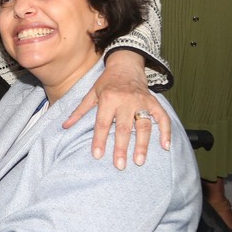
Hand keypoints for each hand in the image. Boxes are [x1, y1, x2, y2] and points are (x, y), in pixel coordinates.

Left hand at [63, 50, 171, 168]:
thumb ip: (80, 111)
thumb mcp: (91, 94)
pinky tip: (165, 146)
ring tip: (139, 161)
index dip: (99, 139)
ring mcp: (142, 101)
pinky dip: (166, 131)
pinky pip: (163, 117)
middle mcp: (126, 100)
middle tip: (119, 165)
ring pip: (144, 125)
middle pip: (123, 127)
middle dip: (121, 147)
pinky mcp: (154, 102)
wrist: (126, 66)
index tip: (97, 155)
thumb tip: (64, 126)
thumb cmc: (106, 83)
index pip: (102, 123)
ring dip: (142, 144)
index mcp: (108, 98)